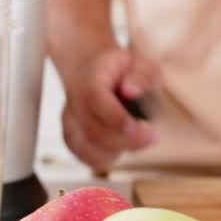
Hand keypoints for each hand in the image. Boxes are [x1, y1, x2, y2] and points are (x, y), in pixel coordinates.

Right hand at [60, 47, 160, 172]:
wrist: (91, 71)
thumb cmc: (120, 70)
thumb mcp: (141, 63)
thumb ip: (142, 75)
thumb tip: (131, 92)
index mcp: (90, 78)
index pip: (94, 98)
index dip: (116, 117)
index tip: (139, 127)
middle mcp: (75, 100)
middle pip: (93, 130)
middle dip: (125, 141)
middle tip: (151, 136)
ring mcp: (69, 120)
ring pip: (86, 148)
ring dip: (117, 150)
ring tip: (136, 139)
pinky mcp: (71, 136)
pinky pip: (84, 156)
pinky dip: (106, 157)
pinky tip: (120, 146)